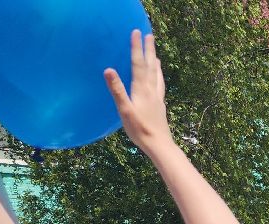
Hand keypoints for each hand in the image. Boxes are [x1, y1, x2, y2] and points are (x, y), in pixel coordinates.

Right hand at [104, 30, 171, 153]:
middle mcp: (152, 91)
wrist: (160, 145)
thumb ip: (117, 90)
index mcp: (142, 89)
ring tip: (155, 54)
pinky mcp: (160, 106)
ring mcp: (158, 98)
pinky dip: (159, 77)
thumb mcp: (125, 110)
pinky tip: (159, 80)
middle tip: (149, 35)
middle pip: (151, 66)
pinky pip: (160, 86)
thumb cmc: (140, 130)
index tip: (136, 32)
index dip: (136, 47)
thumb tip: (108, 70)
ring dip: (155, 62)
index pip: (138, 63)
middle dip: (149, 49)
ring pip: (157, 75)